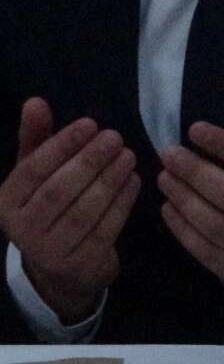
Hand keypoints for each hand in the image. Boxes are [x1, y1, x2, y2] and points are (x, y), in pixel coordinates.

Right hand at [0, 97, 139, 323]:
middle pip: (58, 191)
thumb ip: (35, 138)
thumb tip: (36, 101)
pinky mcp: (81, 266)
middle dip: (89, 161)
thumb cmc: (45, 208)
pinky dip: (121, 204)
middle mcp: (21, 230)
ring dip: (109, 181)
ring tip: (128, 156)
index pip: (32, 170)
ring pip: (84, 211)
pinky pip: (104, 230)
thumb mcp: (34, 174)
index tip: (89, 124)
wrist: (58, 270)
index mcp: (5, 203)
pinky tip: (133, 181)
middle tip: (115, 137)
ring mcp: (50, 252)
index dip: (61, 145)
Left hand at [158, 122, 223, 279]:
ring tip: (164, 177)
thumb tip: (211, 138)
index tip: (195, 129)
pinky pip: (208, 253)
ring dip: (184, 199)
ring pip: (215, 225)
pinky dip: (184, 230)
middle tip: (169, 154)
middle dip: (196, 173)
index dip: (222, 145)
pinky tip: (168, 209)